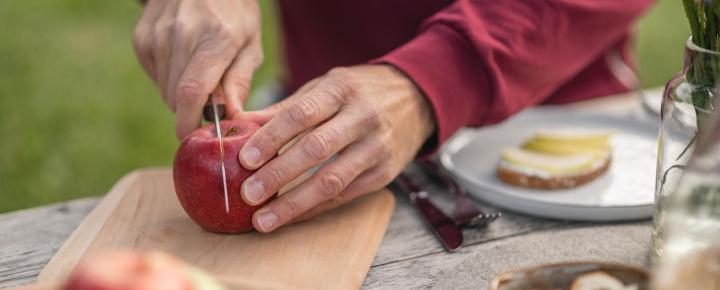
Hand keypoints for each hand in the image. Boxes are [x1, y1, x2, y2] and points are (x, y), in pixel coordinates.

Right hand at [133, 0, 262, 137]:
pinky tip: (183, 59)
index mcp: (215, 38)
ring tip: (200, 71)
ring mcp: (157, 35)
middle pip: (176, 97)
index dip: (189, 122)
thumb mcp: (251, 43)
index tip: (194, 137)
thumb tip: (232, 117)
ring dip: (181, 94)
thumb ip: (240, 81)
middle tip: (211, 100)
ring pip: (164, 90)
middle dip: (192, 110)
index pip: (192, 92)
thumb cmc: (234, 12)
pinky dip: (169, 78)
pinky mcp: (142, 38)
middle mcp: (181, 35)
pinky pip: (154, 76)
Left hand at [238, 65, 435, 231]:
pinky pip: (344, 196)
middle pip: (316, 149)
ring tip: (263, 219)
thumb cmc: (359, 92)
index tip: (244, 159)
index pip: (301, 114)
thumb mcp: (325, 87)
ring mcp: (376, 148)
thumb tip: (239, 125)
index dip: (271, 138)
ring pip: (332, 180)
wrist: (416, 99)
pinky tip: (289, 217)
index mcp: (341, 90)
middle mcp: (362, 118)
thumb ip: (285, 108)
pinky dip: (313, 209)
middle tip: (248, 194)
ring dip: (294, 203)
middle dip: (278, 174)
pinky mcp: (383, 174)